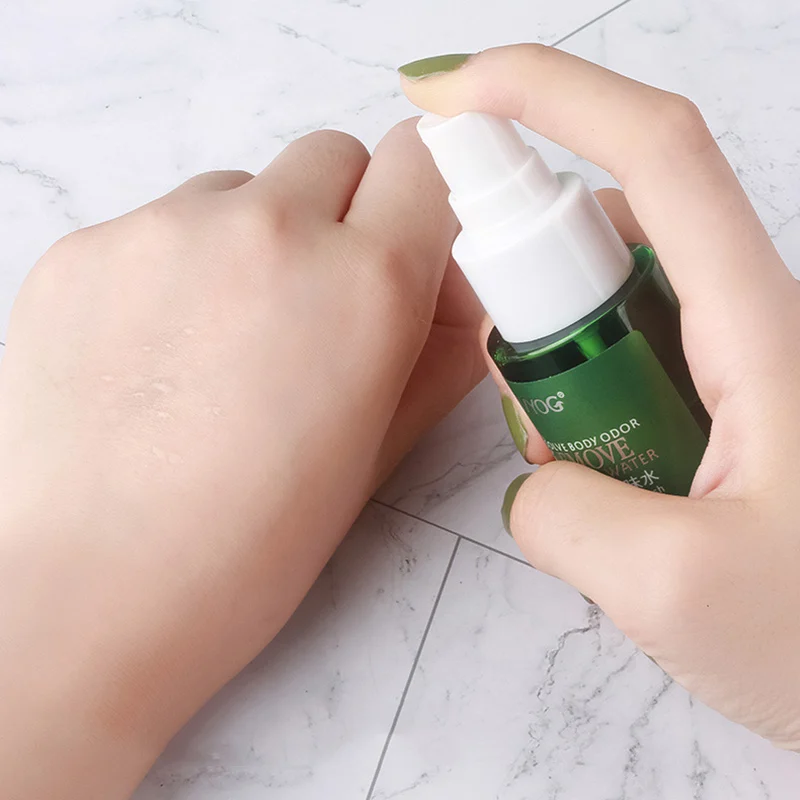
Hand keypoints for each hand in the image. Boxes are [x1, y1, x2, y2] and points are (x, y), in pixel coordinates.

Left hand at [0, 120, 484, 798]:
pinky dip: (173, 269)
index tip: (408, 235)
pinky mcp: (84, 249)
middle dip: (341, 214)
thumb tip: (457, 296)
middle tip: (315, 301)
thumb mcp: (378, 452)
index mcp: (363, 286)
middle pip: (332, 157)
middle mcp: (267, 231)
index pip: (423, 157)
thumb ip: (436, 354)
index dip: (422, 195)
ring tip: (222, 343)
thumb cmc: (250, 547)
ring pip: (240, 190)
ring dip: (252, 241)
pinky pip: (157, 226)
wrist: (95, 591)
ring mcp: (163, 230)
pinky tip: (156, 356)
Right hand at [402, 45, 799, 748]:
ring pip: (612, 298)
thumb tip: (533, 480)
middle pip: (616, 225)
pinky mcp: (725, 401)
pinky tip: (595, 478)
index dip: (547, 92)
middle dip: (532, 279)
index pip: (654, 153)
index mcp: (762, 329)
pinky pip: (627, 359)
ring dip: (554, 359)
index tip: (448, 93)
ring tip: (572, 465)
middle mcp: (753, 320)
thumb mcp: (673, 590)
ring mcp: (737, 359)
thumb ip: (564, 516)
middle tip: (528, 397)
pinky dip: (579, 400)